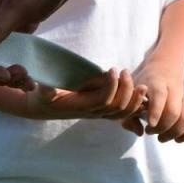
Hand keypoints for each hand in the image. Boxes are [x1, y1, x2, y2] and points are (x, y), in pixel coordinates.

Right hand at [0, 0, 84, 85]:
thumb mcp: (18, 7)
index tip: (6, 75)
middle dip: (0, 73)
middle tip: (23, 77)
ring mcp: (5, 23)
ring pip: (0, 56)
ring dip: (11, 73)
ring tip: (29, 81)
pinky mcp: (20, 25)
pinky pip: (14, 50)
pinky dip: (20, 64)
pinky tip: (31, 76)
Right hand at [24, 68, 148, 129]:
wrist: (46, 108)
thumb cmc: (44, 97)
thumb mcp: (41, 93)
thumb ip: (44, 90)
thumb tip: (46, 87)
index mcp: (82, 107)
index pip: (103, 100)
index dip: (111, 86)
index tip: (112, 69)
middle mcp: (93, 113)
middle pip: (117, 107)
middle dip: (125, 89)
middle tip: (125, 71)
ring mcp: (100, 114)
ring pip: (123, 113)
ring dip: (135, 100)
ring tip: (141, 84)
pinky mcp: (103, 111)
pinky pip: (124, 114)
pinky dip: (135, 106)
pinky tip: (142, 94)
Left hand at [133, 57, 183, 142]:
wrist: (166, 63)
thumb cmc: (145, 80)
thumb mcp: (132, 89)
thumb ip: (130, 112)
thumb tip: (139, 132)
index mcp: (156, 82)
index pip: (159, 95)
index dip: (155, 111)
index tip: (150, 124)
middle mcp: (173, 89)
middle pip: (173, 111)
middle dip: (162, 127)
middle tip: (149, 132)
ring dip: (174, 132)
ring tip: (161, 138)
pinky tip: (176, 139)